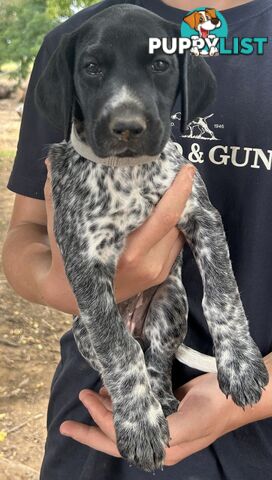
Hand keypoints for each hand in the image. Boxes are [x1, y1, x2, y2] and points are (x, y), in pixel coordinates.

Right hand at [42, 160, 194, 310]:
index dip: (179, 192)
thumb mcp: (59, 225)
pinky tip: (168, 211)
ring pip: (179, 233)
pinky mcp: (160, 276)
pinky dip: (174, 226)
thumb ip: (58, 193)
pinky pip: (175, 244)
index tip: (186, 169)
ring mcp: (156, 273)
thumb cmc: (66, 256)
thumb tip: (52, 161)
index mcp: (127, 254)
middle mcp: (147, 265)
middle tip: (182, 171)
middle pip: (177, 223)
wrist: (70, 296)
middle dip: (182, 196)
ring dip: (180, 211)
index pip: (165, 218)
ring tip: (174, 187)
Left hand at [59, 372, 269, 466]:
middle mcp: (156, 438)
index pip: (119, 439)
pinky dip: (122, 400)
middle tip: (67, 421)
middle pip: (115, 437)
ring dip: (105, 411)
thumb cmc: (211, 410)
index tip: (85, 400)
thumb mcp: (186, 424)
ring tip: (90, 396)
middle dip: (90, 428)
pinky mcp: (164, 407)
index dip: (99, 422)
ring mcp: (159, 423)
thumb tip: (126, 432)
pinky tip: (114, 391)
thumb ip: (157, 431)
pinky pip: (136, 407)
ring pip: (124, 420)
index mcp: (160, 448)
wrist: (233, 396)